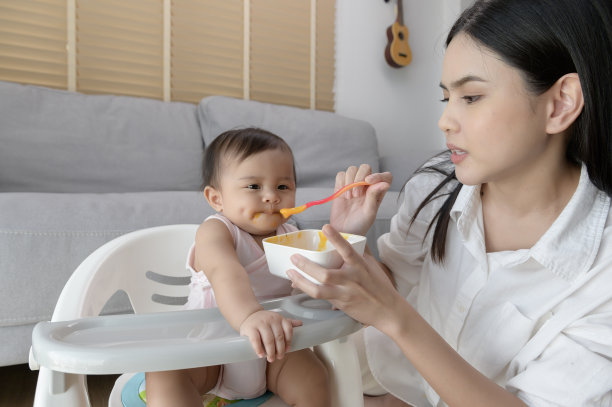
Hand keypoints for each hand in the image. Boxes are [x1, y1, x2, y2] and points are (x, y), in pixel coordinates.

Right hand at [239, 310, 302, 361]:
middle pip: (278, 336)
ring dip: (270, 351)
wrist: (249, 315)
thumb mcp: (277, 320)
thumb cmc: (266, 321)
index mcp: (279, 318)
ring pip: (268, 339)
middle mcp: (271, 319)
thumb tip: (301, 324)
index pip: (288, 329)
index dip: (289, 341)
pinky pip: (256, 340)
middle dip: (280, 349)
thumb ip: (288, 322)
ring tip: (271, 358)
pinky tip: (261, 355)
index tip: (287, 350)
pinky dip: (259, 349)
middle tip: (279, 357)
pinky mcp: (251, 328)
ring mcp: (261, 323)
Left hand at [288, 224, 403, 332]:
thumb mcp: (372, 265)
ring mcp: (345, 293)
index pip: (348, 250)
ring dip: (302, 280)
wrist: (388, 311)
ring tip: (290, 271)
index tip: (325, 227)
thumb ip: (361, 251)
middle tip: (294, 257)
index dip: (336, 238)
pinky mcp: (340, 303)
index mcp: (361, 266)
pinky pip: (320, 296)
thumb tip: (353, 238)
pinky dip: (307, 289)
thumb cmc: (380, 286)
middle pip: (326, 273)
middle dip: (306, 265)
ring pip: (319, 289)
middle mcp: (352, 279)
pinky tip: (297, 284)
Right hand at [329, 164, 391, 235]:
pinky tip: (343, 195)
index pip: (384, 176)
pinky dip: (341, 182)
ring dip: (350, 181)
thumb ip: (374, 196)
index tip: (368, 182)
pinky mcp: (341, 186)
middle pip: (366, 168)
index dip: (378, 175)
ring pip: (352, 169)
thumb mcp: (370, 212)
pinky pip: (341, 175)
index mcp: (378, 191)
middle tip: (357, 195)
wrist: (344, 231)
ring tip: (350, 197)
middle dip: (360, 178)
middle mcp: (366, 185)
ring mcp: (353, 185)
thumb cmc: (360, 224)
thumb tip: (384, 183)